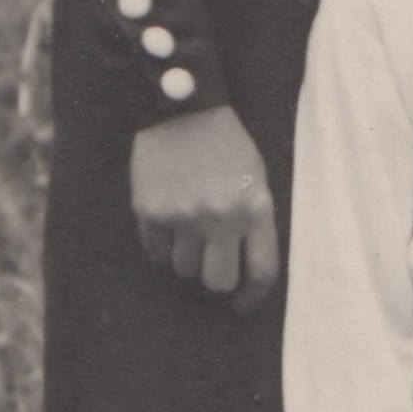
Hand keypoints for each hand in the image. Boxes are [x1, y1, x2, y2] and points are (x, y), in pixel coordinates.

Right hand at [130, 105, 278, 308]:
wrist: (183, 108)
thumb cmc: (228, 146)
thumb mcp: (256, 179)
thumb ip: (254, 222)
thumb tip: (245, 271)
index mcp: (255, 208)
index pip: (261, 272)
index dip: (253, 296)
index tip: (243, 303)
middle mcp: (220, 217)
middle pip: (217, 281)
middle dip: (215, 279)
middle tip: (211, 264)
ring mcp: (183, 215)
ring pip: (183, 269)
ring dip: (186, 258)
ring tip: (188, 229)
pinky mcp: (150, 209)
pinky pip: (155, 251)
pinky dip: (160, 245)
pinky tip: (166, 221)